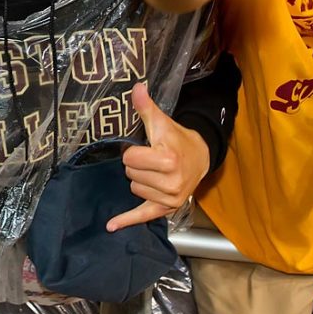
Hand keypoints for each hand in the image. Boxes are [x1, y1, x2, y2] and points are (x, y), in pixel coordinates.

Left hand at [107, 83, 210, 230]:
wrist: (201, 157)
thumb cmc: (177, 138)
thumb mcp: (161, 122)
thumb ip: (146, 107)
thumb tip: (136, 87)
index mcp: (168, 160)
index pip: (130, 158)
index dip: (134, 151)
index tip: (146, 148)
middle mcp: (171, 182)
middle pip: (130, 174)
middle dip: (137, 165)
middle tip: (152, 160)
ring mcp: (170, 198)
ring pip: (134, 189)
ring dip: (140, 179)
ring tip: (155, 171)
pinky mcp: (167, 208)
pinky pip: (143, 216)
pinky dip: (127, 221)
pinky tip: (111, 226)